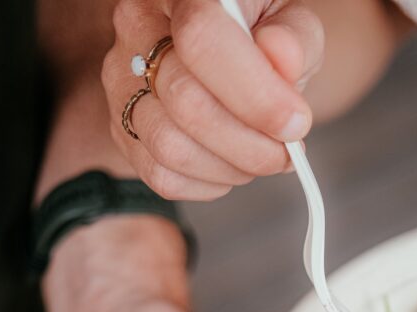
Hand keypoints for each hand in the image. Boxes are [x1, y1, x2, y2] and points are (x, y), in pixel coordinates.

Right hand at [103, 0, 323, 199]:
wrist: (230, 52)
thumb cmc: (262, 35)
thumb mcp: (289, 21)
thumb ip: (294, 37)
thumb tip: (283, 58)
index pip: (202, 40)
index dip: (254, 94)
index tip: (295, 124)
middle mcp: (137, 27)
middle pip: (185, 102)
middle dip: (250, 144)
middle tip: (287, 151)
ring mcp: (121, 79)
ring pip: (170, 147)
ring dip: (231, 168)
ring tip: (262, 156)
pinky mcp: (121, 126)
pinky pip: (162, 176)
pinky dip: (209, 184)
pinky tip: (232, 165)